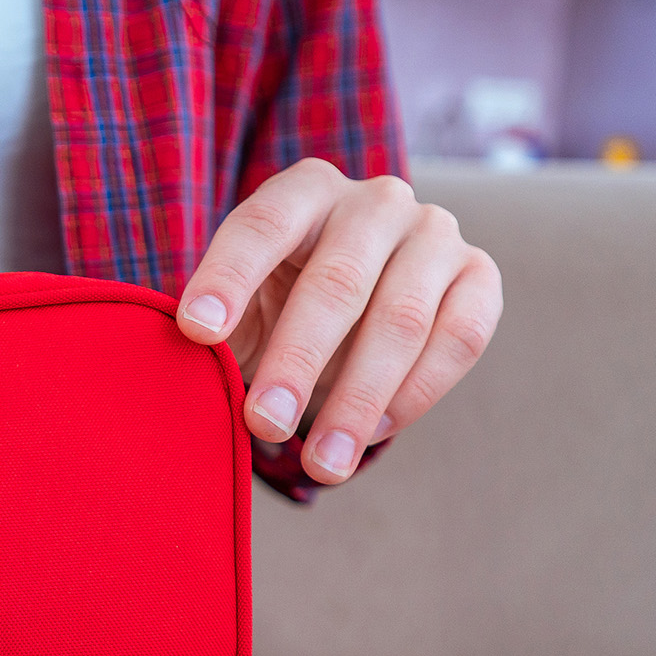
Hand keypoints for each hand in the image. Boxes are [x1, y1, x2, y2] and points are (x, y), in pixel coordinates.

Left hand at [174, 159, 502, 483]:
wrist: (357, 297)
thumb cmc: (279, 300)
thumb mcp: (240, 302)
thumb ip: (214, 324)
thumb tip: (176, 367)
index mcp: (303, 190)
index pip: (261, 226)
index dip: (228, 278)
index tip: (197, 333)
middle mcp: (376, 200)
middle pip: (337, 281)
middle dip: (298, 360)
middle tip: (264, 423)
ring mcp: (436, 233)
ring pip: (402, 319)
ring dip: (359, 400)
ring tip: (322, 465)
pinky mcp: (479, 275)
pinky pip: (459, 338)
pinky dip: (415, 394)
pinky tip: (369, 436)